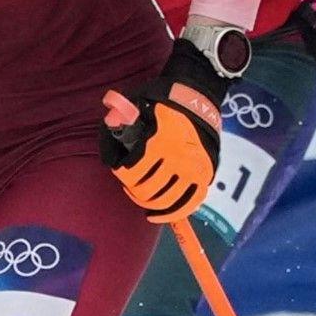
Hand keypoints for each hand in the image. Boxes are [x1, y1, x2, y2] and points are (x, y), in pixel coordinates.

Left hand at [100, 45, 232, 224]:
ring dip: (147, 202)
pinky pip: (187, 204)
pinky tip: (156, 216)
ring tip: (141, 196)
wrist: (197, 98)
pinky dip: (171, 214)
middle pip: (146, 190)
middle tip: (130, 184)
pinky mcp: (204, 176)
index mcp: (159, 143)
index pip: (131, 172)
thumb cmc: (164, 101)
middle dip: (133, 189)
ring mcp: (193, 170)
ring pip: (164, 200)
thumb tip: (110, 122)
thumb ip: (122, 114)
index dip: (121, 174)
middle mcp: (177, 159)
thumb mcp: (139, 102)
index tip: (120, 170)